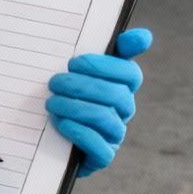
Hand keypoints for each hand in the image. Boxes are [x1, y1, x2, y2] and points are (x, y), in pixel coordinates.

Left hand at [46, 28, 150, 177]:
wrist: (49, 137)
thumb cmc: (69, 96)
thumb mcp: (81, 72)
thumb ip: (107, 51)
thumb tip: (143, 36)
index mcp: (123, 86)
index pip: (130, 74)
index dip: (105, 66)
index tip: (75, 62)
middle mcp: (124, 111)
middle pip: (116, 96)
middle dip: (82, 87)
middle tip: (55, 82)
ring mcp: (114, 135)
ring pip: (105, 119)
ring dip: (76, 108)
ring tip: (52, 102)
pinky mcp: (102, 157)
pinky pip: (100, 148)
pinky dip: (79, 133)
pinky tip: (61, 123)